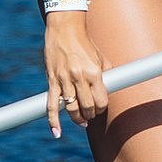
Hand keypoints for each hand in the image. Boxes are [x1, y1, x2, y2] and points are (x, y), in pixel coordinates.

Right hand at [43, 15, 110, 138]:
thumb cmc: (84, 42)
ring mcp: (64, 79)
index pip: (101, 100)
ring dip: (77, 119)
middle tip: (91, 115)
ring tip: (81, 122)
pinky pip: (52, 104)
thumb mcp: (100, 57)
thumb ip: (105, 73)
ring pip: (71, 108)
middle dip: (91, 115)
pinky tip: (56, 132)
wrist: (64, 28)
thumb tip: (110, 87)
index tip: (100, 109)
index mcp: (94, 72)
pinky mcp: (52, 80)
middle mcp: (79, 77)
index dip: (101, 108)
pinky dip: (53, 120)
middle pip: (87, 107)